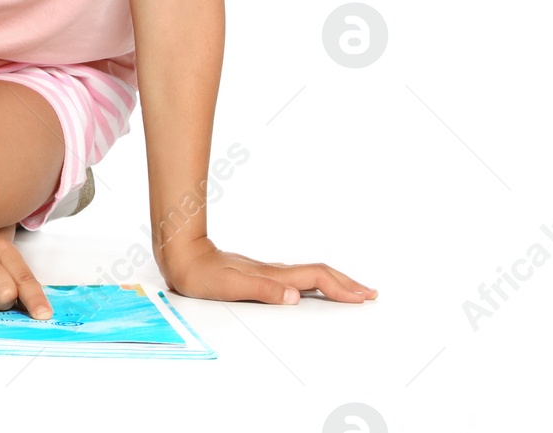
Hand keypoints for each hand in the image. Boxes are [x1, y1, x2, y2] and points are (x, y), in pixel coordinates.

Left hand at [160, 237, 376, 304]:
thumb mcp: (230, 287)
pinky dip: (315, 282)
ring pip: (309, 273)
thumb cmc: (202, 274)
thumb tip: (294, 296)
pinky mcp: (259, 274)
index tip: (362, 297)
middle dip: (346, 283)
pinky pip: (297, 276)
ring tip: (352, 291)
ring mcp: (267, 271)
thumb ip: (262, 291)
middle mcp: (273, 271)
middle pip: (319, 273)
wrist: (182, 256)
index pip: (315, 277)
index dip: (341, 287)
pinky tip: (315, 288)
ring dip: (334, 282)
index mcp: (272, 275)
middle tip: (370, 293)